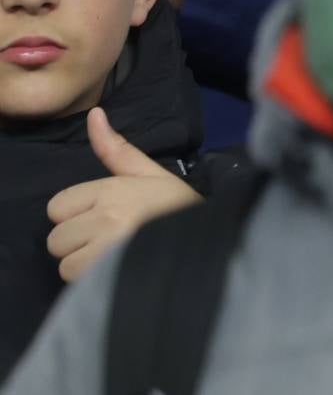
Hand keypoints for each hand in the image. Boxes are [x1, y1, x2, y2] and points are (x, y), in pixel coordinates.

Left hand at [45, 107, 201, 283]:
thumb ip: (116, 149)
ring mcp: (108, 248)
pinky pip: (78, 281)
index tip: (105, 218)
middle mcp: (106, 217)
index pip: (56, 208)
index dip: (77, 215)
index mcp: (111, 190)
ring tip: (115, 258)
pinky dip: (92, 281)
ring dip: (85, 264)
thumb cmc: (179, 208)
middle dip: (79, 242)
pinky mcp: (112, 275)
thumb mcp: (150, 174)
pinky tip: (117, 272)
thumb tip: (94, 113)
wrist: (214, 240)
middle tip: (111, 241)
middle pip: (57, 239)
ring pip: (66, 263)